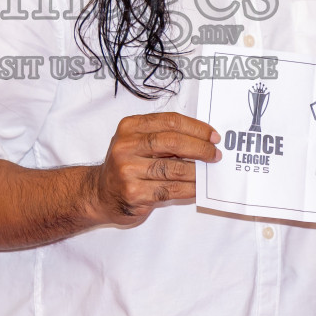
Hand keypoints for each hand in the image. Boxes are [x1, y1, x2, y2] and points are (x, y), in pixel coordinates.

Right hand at [88, 112, 221, 225]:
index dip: (196, 128)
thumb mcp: (138, 142)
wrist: (101, 193)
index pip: (170, 121)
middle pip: (173, 142)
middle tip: (215, 154)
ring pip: (173, 168)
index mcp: (130, 127)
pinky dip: (188, 188)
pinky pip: (170, 189)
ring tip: (208, 172)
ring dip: (197, 171)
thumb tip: (203, 140)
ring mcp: (128, 170)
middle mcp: (126, 146)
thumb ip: (164, 136)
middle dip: (200, 148)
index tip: (213, 136)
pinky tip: (198, 187)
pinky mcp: (134, 193)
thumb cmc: (127, 165)